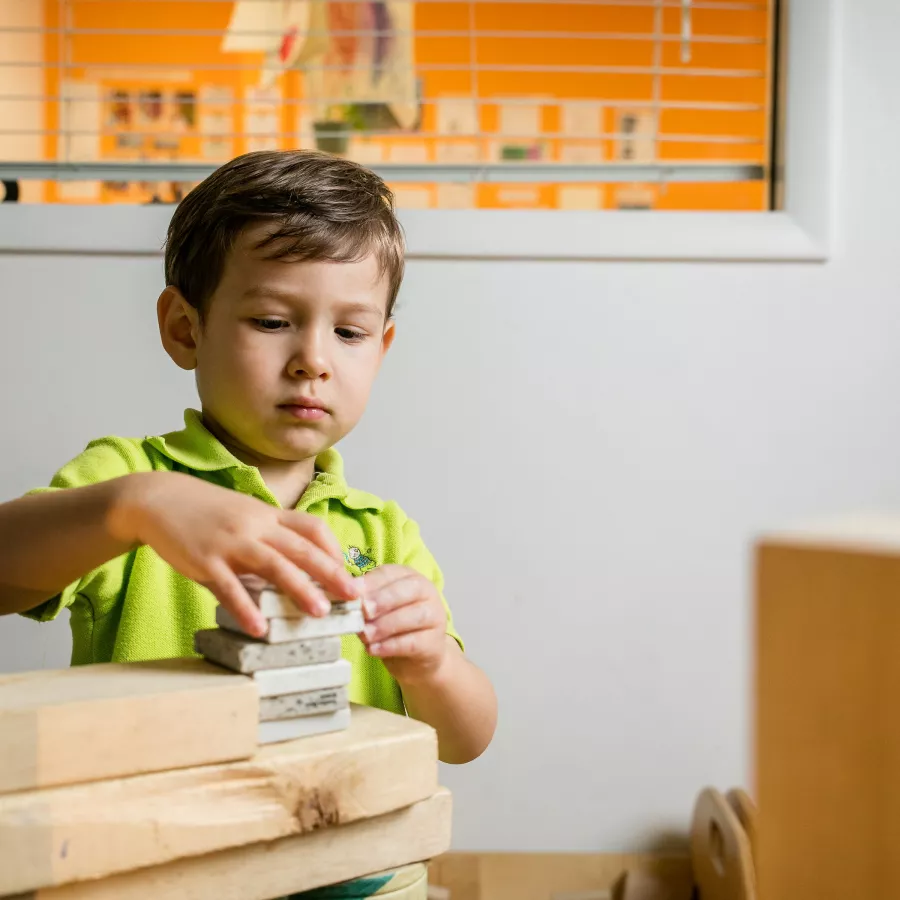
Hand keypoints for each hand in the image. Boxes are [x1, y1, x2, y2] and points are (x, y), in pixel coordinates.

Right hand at [109, 471, 356, 636]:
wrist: (158, 499)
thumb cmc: (207, 513)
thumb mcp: (244, 516)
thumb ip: (270, 537)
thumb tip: (298, 567)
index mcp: (268, 515)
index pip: (312, 528)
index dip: (334, 550)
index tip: (348, 574)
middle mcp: (255, 526)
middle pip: (302, 548)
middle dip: (331, 573)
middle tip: (354, 597)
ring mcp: (230, 542)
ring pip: (273, 565)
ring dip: (299, 589)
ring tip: (319, 613)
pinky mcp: (204, 560)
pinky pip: (229, 588)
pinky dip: (246, 609)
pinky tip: (259, 629)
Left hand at [358, 565, 449, 684]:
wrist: (416, 659)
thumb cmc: (392, 627)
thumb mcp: (378, 609)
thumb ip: (364, 600)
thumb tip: (339, 596)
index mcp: (409, 577)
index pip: (390, 573)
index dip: (371, 582)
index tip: (352, 592)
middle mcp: (426, 592)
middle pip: (408, 589)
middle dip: (383, 599)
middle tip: (363, 610)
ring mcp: (435, 617)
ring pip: (414, 616)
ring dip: (385, 625)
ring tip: (365, 635)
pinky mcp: (434, 643)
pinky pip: (414, 642)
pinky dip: (391, 646)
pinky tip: (373, 650)